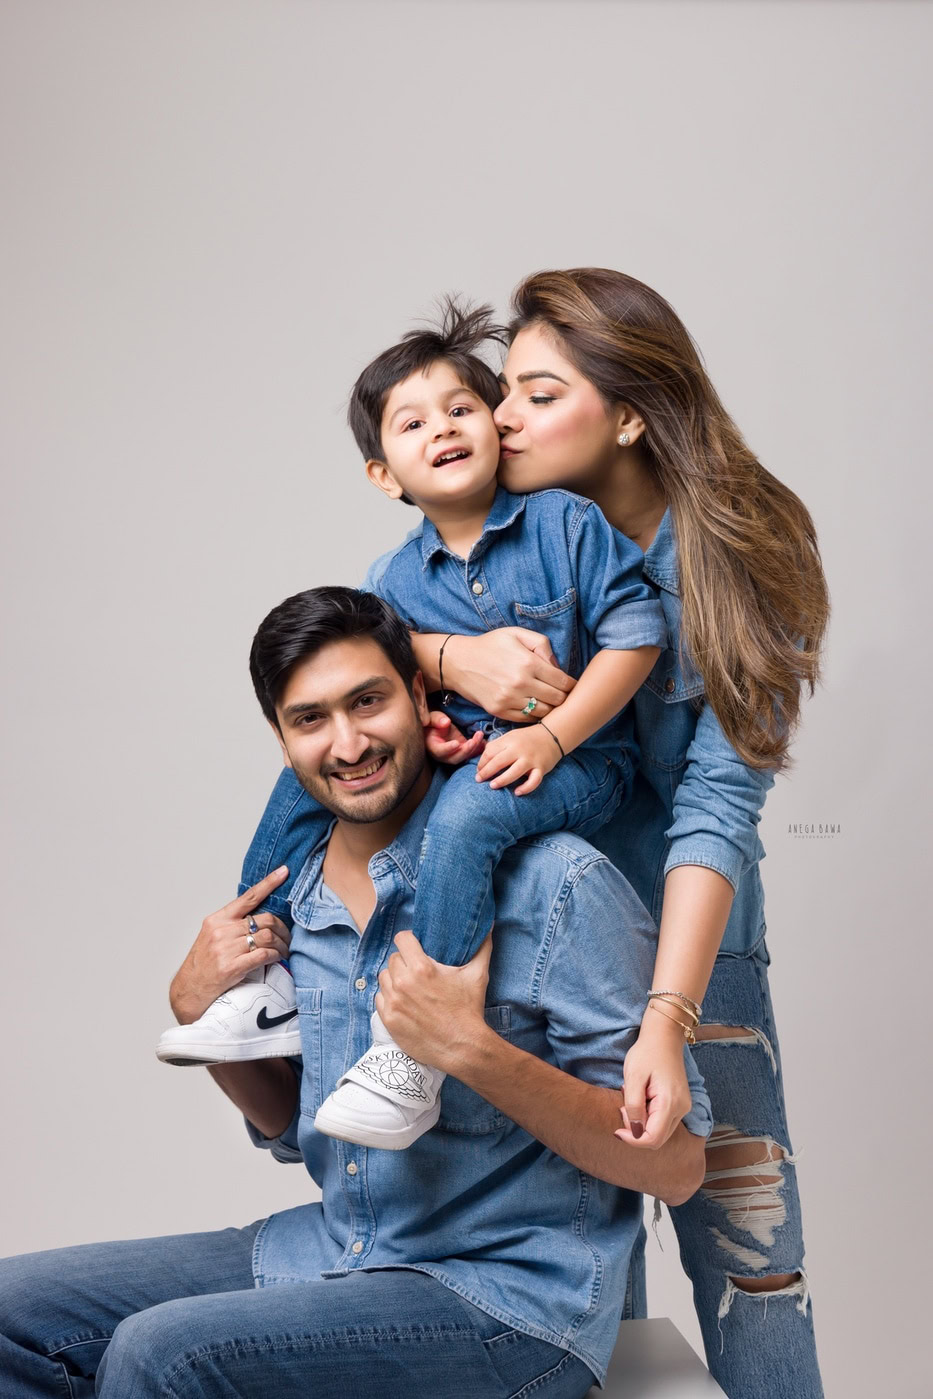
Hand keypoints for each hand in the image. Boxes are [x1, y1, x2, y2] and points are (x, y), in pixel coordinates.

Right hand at [169, 867, 291, 1024]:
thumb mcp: (212, 936)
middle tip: (287, 936)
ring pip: (267, 937)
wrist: (189, 990)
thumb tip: (259, 916)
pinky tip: (278, 958)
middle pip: (264, 919)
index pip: (248, 897)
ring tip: (284, 950)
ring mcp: (225, 949)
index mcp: (217, 920)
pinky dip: (276, 955)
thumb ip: (232, 924)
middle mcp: (221, 931)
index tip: (283, 872)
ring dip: (281, 943)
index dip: (268, 883)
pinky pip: (263, 955)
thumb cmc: (203, 964)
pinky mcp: (231, 967)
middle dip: (282, 927)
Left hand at [375, 930, 493, 1071]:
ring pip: (384, 978)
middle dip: (404, 961)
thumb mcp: (477, 975)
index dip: (409, 940)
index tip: (414, 946)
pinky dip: (388, 998)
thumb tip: (488, 928)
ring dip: (394, 979)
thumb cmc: (469, 1010)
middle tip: (416, 970)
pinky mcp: (389, 1019)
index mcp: (422, 968)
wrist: (463, 1047)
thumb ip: (482, 948)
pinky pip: (379, 999)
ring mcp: (394, 1002)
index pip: (402, 939)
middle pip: (393, 959)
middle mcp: (404, 982)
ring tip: (408, 987)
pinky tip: (402, 1002)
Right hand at [424, 710, 485, 765]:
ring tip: (480, 735)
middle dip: (465, 751)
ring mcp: (454, 753)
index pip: (440, 751)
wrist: (437, 726)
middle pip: (455, 758)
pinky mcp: (462, 750)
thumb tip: (446, 722)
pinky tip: (485, 741)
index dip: (448, 748)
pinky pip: (471, 753)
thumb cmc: (433, 722)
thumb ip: (437, 720)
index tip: (456, 743)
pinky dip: (478, 749)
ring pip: (464, 756)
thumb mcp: (432, 718)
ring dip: (474, 748)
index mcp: (433, 747)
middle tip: (473, 741)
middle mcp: (443, 754)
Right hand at [443, 629, 574, 722]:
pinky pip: (526, 719)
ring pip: (544, 713)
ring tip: (549, 701)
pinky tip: (534, 706)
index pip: (563, 681)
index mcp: (528, 662)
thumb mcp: (516, 634)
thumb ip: (542, 645)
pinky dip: (534, 715)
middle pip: (557, 699)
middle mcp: (520, 683)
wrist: (458, 661)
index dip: (572, 685)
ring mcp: (509, 699)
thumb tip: (557, 667)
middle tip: (563, 695)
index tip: (572, 686)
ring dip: (550, 708)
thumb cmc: (490, 645)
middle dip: (564, 697)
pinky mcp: (499, 711)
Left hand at [475, 723, 560, 793]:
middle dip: (486, 772)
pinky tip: (517, 793)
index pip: (490, 752)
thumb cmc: (527, 738)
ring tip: (492, 786)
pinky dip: (526, 788)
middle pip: (499, 761)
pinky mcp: (541, 768)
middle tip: (479, 780)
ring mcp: (531, 759)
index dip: (482, 763)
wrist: (552, 735)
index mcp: (509, 740)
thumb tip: (482, 760)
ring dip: (502, 780)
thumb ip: (497, 746)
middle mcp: (520, 750)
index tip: (478, 770)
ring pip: (514, 772)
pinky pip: (534, 781)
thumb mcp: (510, 736)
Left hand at [614, 1015, 693, 1149]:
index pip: (653, 1139)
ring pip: (661, 1132)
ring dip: (642, 1124)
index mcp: (671, 1103)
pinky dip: (649, 1118)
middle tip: (623, 1108)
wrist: (663, 1037)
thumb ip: (634, 1106)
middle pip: (658, 1139)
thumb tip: (635, 1133)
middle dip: (636, 1131)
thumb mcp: (633, 1077)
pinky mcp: (680, 1104)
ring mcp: (684, 1107)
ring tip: (632, 1100)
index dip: (632, 1140)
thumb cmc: (646, 1053)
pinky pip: (663, 1122)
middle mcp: (682, 1109)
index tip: (616, 1130)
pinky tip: (641, 1099)